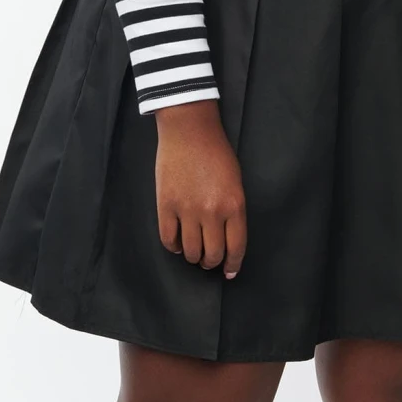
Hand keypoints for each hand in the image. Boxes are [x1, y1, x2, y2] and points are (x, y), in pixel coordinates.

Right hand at [153, 100, 247, 279]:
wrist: (189, 130)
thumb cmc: (216, 153)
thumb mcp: (236, 182)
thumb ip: (233, 211)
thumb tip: (226, 238)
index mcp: (234, 206)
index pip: (235, 247)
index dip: (233, 264)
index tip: (229, 271)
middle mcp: (212, 212)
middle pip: (212, 254)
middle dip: (211, 262)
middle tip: (209, 260)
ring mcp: (187, 209)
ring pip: (190, 251)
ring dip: (193, 257)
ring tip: (193, 252)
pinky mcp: (166, 205)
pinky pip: (168, 239)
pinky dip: (174, 247)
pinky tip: (178, 243)